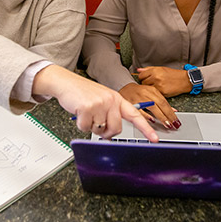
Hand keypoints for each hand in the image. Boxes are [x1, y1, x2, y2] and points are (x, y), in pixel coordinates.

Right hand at [33, 65, 158, 141]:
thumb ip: (110, 115)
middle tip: (96, 123)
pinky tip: (79, 112)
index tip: (155, 139)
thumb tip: (110, 134)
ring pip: (99, 130)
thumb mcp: (102, 100)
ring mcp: (99, 103)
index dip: (145, 128)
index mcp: (116, 99)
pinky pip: (86, 128)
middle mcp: (111, 100)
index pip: (134, 115)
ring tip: (86, 112)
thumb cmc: (83, 93)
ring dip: (90, 126)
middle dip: (105, 132)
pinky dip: (80, 124)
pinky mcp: (87, 108)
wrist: (65, 82)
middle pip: (115, 129)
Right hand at [119, 83, 179, 128]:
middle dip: (168, 116)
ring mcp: (139, 98)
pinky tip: (152, 121)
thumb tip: (173, 111)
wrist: (125, 88)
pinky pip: (140, 110)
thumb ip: (161, 102)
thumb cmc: (140, 93)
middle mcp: (147, 93)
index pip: (165, 102)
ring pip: (152, 107)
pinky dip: (147, 116)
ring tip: (167, 124)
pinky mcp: (131, 102)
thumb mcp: (152, 94)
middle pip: (161, 105)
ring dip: (161, 117)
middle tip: (174, 124)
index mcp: (153, 91)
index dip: (171, 113)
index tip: (176, 121)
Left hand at [137, 66, 191, 97]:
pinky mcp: (162, 92)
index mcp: (155, 71)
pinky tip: (160, 90)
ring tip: (156, 86)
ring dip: (150, 89)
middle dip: (146, 84)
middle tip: (152, 83)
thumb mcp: (161, 69)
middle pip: (143, 83)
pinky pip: (154, 94)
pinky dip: (155, 93)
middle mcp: (156, 78)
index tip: (145, 79)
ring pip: (148, 89)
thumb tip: (138, 70)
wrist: (184, 80)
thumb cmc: (173, 74)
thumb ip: (148, 69)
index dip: (142, 78)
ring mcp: (159, 86)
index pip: (141, 75)